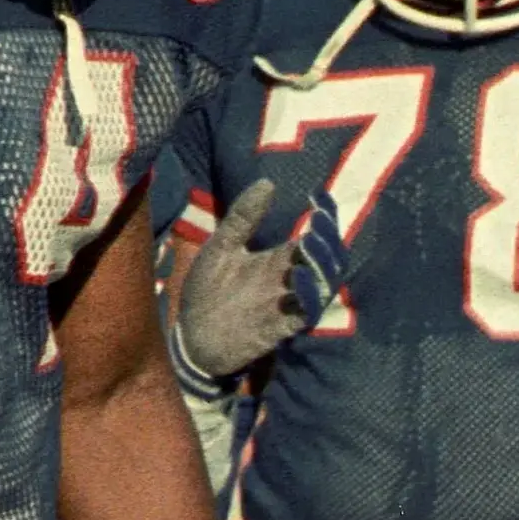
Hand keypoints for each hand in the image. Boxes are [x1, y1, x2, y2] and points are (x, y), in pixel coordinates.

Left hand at [174, 181, 350, 386]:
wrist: (191, 337)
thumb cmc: (206, 292)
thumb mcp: (221, 248)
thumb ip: (243, 218)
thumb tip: (267, 182)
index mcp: (278, 260)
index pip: (314, 237)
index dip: (323, 220)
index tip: (319, 198)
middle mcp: (290, 281)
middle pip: (326, 260)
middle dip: (328, 241)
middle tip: (318, 222)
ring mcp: (289, 304)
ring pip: (324, 284)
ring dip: (322, 265)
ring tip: (310, 244)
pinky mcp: (283, 327)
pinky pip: (307, 312)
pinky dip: (307, 295)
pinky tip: (297, 275)